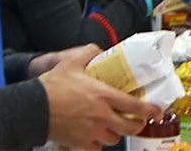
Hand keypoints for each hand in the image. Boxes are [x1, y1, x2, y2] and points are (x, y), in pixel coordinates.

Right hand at [39, 44, 160, 149]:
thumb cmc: (52, 86)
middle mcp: (101, 116)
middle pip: (129, 128)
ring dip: (115, 133)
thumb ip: (88, 52)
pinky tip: (94, 135)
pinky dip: (98, 143)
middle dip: (136, 125)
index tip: (157, 111)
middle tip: (136, 120)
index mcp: (103, 96)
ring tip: (111, 125)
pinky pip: (97, 148)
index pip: (135, 106)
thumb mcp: (71, 62)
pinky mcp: (80, 143)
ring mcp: (91, 132)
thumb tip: (98, 50)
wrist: (33, 108)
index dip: (150, 110)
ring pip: (113, 139)